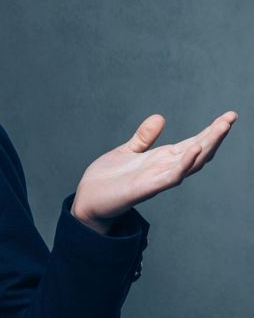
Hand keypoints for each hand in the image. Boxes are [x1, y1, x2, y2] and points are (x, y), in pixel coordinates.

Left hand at [71, 111, 237, 233]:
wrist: (87, 201)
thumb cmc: (106, 180)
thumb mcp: (126, 152)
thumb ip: (144, 138)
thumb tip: (160, 117)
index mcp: (161, 160)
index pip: (193, 143)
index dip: (210, 131)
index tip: (228, 116)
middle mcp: (164, 170)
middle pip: (198, 151)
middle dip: (215, 135)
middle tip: (231, 117)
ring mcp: (157, 180)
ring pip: (190, 163)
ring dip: (207, 146)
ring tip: (222, 127)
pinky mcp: (146, 188)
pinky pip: (171, 177)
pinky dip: (184, 164)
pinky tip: (195, 149)